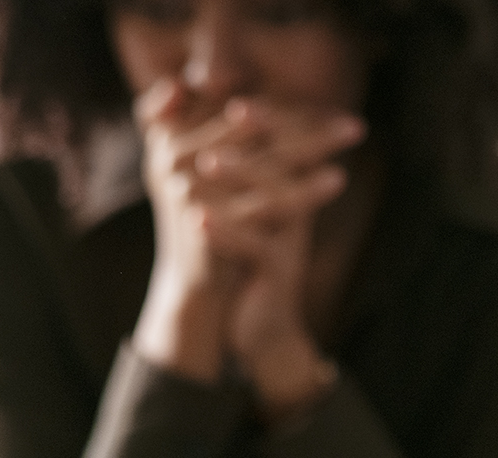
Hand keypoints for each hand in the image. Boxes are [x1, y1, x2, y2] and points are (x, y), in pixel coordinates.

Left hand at [129, 79, 359, 414]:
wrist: (261, 328)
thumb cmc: (244, 265)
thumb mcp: (239, 217)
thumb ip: (231, 176)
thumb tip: (204, 132)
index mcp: (291, 194)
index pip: (287, 144)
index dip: (268, 116)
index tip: (234, 90)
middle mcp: (298, 213)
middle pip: (289, 162)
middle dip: (263, 134)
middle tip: (234, 110)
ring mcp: (291, 243)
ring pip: (275, 202)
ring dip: (242, 178)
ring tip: (207, 164)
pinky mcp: (279, 275)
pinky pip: (256, 248)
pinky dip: (227, 233)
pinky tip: (199, 222)